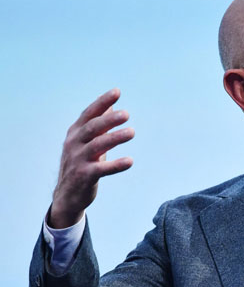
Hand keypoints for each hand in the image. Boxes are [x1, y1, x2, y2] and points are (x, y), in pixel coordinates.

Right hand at [49, 88, 134, 227]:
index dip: (102, 102)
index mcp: (75, 133)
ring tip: (132, 132)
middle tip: (127, 114)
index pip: (89, 114)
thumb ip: (98, 125)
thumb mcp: (87, 142)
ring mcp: (78, 160)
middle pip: (92, 128)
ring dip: (115, 138)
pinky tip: (130, 161)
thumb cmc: (81, 164)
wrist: (68, 195)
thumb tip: (111, 106)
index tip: (117, 92)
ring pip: (97, 146)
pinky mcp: (84, 176)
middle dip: (109, 120)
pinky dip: (116, 164)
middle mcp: (74, 144)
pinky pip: (101, 169)